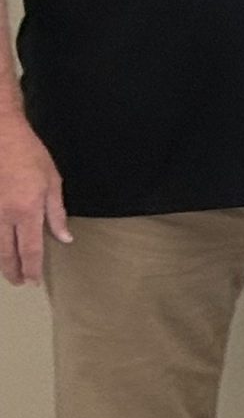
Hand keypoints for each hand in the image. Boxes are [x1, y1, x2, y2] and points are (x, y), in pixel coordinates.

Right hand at [0, 113, 70, 286]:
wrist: (1, 135)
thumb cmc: (29, 155)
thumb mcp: (52, 182)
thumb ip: (56, 213)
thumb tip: (64, 238)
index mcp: (27, 211)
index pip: (31, 249)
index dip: (32, 268)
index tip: (33, 281)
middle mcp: (4, 215)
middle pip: (6, 252)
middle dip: (12, 270)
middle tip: (17, 282)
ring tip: (6, 270)